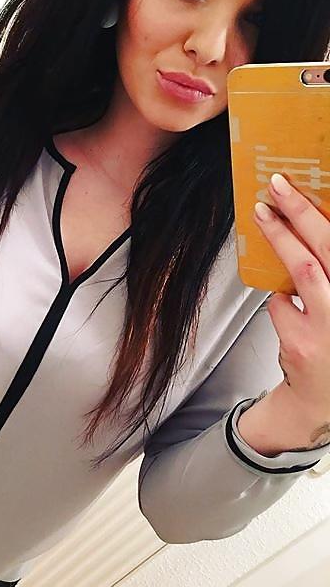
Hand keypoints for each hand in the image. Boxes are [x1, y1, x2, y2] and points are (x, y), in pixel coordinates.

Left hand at [253, 172, 329, 427]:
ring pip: (303, 270)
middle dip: (302, 212)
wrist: (323, 402)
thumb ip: (328, 273)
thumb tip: (307, 229)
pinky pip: (279, 304)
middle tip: (278, 184)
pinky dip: (279, 300)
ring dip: (280, 237)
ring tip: (262, 212)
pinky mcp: (301, 342)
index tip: (309, 187)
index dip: (323, 216)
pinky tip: (289, 312)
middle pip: (329, 249)